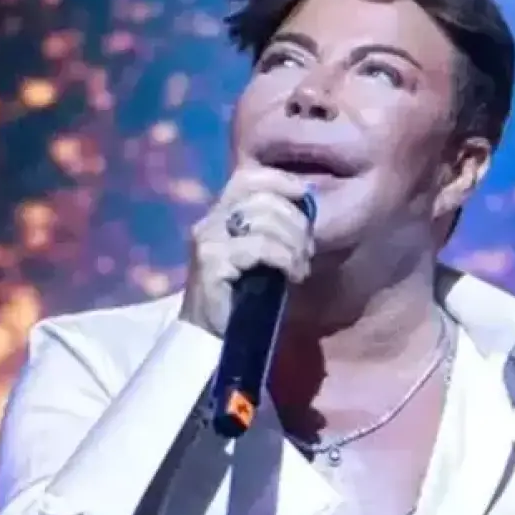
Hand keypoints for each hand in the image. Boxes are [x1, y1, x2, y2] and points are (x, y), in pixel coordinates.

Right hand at [179, 167, 314, 336]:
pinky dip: (285, 259)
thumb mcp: (260, 254)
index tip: (304, 196)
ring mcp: (208, 241)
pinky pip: (260, 247)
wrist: (211, 337)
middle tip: (306, 252)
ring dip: (294, 244)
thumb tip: (306, 205)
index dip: (280, 180)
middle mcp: (209, 222)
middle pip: (263, 199)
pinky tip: (293, 276)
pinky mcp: (213, 262)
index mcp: (218, 215)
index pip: (246, 177)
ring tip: (300, 267)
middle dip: (296, 223)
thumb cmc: (241, 296)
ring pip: (264, 220)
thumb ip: (272, 227)